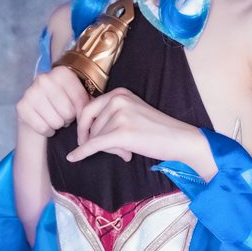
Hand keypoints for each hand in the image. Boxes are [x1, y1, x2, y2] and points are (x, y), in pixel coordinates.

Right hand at [15, 67, 89, 138]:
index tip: (76, 111)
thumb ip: (88, 101)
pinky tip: (46, 123)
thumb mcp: (77, 96)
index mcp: (62, 72)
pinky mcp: (22, 106)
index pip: (80, 100)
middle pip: (68, 112)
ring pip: (56, 122)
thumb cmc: (62, 102)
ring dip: (58, 125)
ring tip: (55, 117)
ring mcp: (31, 91)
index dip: (81, 112)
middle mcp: (44, 78)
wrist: (36, 106)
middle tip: (63, 114)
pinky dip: (47, 130)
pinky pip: (43, 128)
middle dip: (68, 118)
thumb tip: (95, 111)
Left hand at [65, 87, 208, 170]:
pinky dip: (82, 153)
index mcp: (119, 93)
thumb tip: (87, 133)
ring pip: (96, 137)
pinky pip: (94, 145)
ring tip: (127, 150)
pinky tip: (73, 158)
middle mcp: (117, 100)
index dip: (83, 125)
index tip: (83, 136)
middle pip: (88, 123)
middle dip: (89, 137)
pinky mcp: (121, 133)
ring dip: (108, 149)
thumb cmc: (157, 130)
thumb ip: (111, 116)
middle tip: (89, 147)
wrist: (178, 139)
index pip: (88, 108)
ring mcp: (119, 115)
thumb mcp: (132, 113)